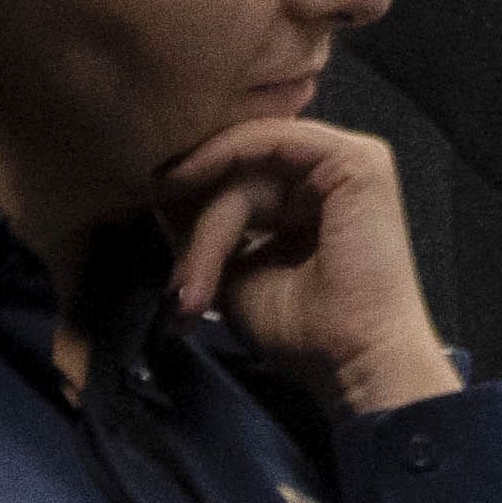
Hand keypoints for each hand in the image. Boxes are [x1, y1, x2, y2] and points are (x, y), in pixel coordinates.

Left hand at [156, 113, 457, 416]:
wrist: (355, 361)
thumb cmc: (306, 332)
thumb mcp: (236, 273)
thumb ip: (207, 234)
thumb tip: (160, 198)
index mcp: (312, 196)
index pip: (241, 170)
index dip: (191, 192)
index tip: (146, 222)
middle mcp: (331, 170)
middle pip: (241, 163)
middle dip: (194, 207)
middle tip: (175, 270)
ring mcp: (348, 159)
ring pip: (249, 158)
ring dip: (209, 211)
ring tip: (190, 271)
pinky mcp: (353, 160)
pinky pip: (271, 141)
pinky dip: (224, 156)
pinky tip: (188, 179)